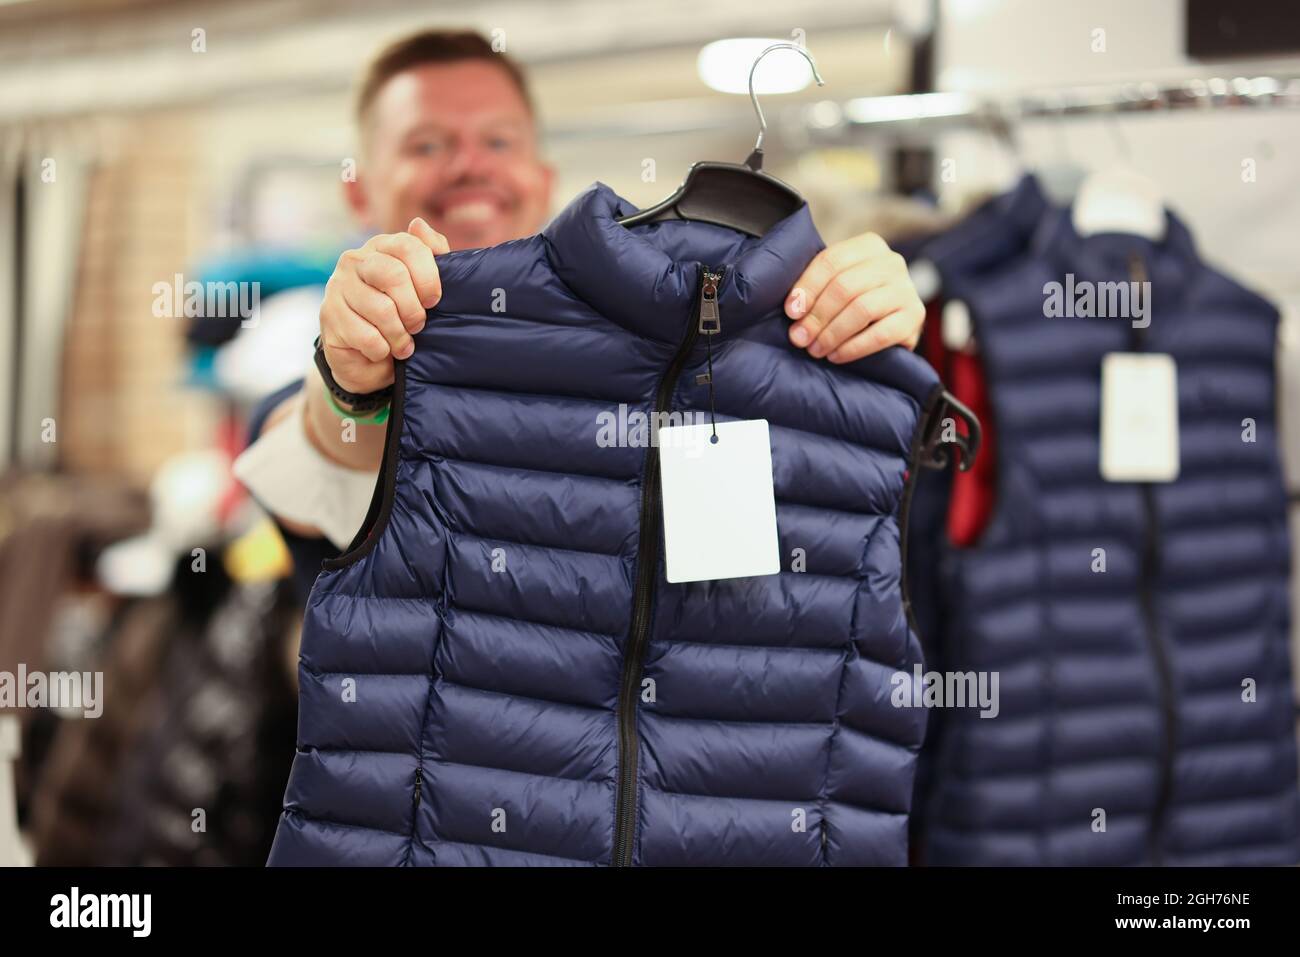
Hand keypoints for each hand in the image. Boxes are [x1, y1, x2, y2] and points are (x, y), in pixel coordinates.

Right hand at [319, 217, 449, 393]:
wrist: (366, 355)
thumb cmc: (400, 315)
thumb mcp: (422, 284)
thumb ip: (430, 253)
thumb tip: (418, 224)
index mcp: (381, 246)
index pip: (409, 246)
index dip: (428, 277)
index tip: (433, 301)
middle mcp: (355, 260)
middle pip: (393, 275)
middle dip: (413, 309)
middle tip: (418, 326)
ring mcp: (337, 286)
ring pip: (381, 309)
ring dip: (400, 335)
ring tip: (403, 345)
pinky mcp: (329, 315)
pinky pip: (367, 336)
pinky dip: (382, 350)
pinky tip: (382, 351)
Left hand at [784, 232, 924, 362]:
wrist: (892, 324)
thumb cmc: (853, 301)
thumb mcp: (836, 283)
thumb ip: (816, 286)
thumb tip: (793, 310)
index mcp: (869, 246)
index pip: (831, 261)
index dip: (807, 288)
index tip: (791, 312)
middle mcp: (892, 262)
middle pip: (845, 286)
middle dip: (817, 316)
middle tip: (799, 338)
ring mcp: (906, 289)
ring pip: (862, 309)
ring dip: (832, 333)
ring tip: (815, 349)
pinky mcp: (914, 317)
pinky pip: (880, 334)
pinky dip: (853, 348)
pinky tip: (836, 356)